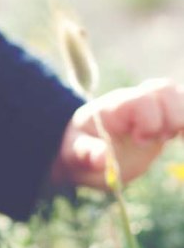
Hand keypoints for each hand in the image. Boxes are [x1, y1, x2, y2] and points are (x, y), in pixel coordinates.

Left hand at [50, 78, 183, 189]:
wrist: (83, 150)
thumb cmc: (79, 151)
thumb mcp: (75, 155)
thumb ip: (85, 153)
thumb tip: (101, 159)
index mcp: (114, 108)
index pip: (141, 99)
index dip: (148, 120)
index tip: (140, 141)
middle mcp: (135, 102)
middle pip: (164, 88)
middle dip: (171, 117)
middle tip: (160, 139)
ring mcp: (151, 109)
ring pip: (179, 94)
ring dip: (183, 118)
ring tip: (176, 138)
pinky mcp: (163, 119)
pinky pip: (183, 108)